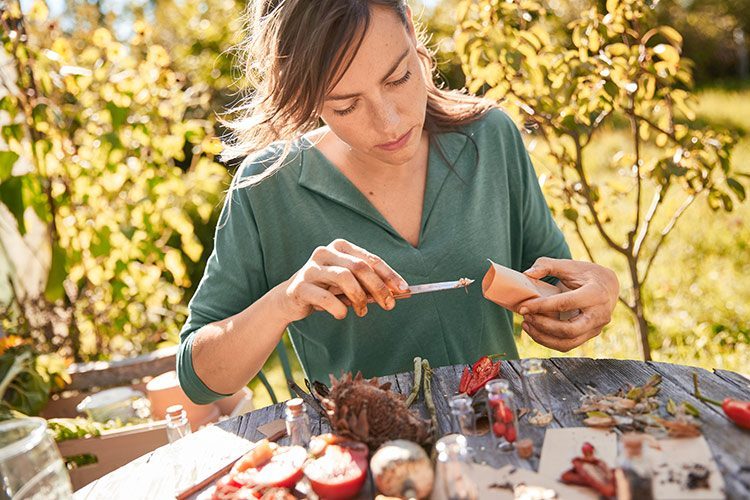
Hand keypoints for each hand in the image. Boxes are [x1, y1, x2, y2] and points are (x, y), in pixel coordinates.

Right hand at [275, 239, 408, 321]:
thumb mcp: (349, 285)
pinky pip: (325, 297)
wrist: (290, 299)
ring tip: (362, 311)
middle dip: (378, 287)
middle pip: (359, 267)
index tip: (404, 290)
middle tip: (389, 305)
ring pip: (344, 277)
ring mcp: (311, 268)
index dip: (389, 275)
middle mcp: (325, 252)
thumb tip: (399, 293)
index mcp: (341, 247)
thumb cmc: (326, 290)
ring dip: (359, 297)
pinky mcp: (300, 286)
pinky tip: (342, 314)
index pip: (370, 259)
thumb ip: (369, 286)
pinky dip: (339, 308)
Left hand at [516, 257, 618, 351]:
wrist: (608, 285)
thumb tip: (527, 274)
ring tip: (527, 324)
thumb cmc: (586, 274)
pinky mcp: (590, 336)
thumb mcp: (569, 265)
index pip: (566, 303)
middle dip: (543, 325)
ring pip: (568, 342)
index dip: (542, 306)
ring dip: (543, 337)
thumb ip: (547, 265)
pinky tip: (535, 330)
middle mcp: (599, 315)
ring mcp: (596, 328)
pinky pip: (568, 344)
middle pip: (569, 330)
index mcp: (595, 294)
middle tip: (525, 316)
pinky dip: (548, 341)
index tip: (523, 306)